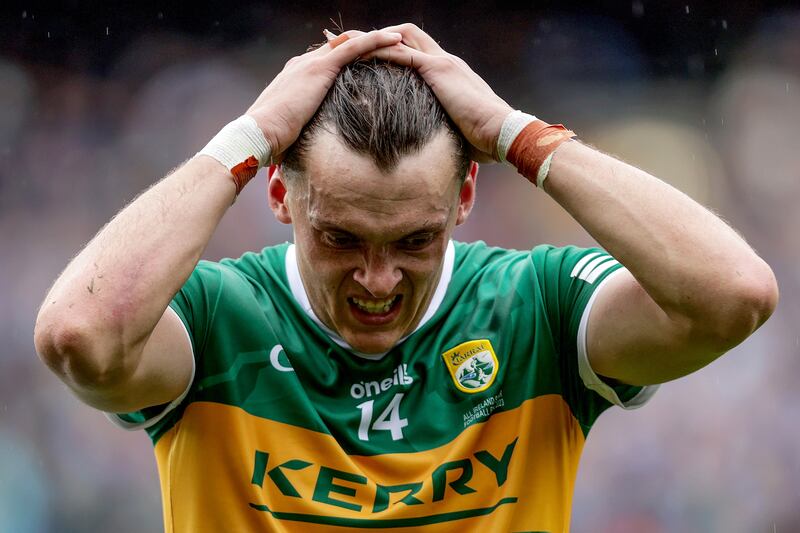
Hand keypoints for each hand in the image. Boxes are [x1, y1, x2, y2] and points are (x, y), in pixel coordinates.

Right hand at [245, 30, 402, 159]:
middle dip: (365, 45)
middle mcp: (304, 63)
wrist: (259, 134)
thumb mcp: (293, 130)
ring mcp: (312, 64)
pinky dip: (376, 41)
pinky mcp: (321, 68)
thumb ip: (305, 128)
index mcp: (296, 76)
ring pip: (351, 43)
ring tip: (400, 38)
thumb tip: (314, 147)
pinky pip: (354, 48)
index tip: (368, 63)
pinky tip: (395, 40)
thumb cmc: (272, 140)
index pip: (327, 60)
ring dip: (376, 39)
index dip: (348, 60)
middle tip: (391, 47)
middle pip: (340, 46)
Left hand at [361, 23, 513, 161]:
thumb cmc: (485, 138)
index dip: (396, 49)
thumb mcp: (459, 129)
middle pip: (407, 34)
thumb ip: (444, 128)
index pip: (419, 50)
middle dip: (378, 35)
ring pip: (401, 37)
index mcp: (450, 73)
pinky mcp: (437, 69)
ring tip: (346, 44)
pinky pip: (401, 53)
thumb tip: (434, 148)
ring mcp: (441, 62)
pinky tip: (358, 56)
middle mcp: (445, 60)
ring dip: (371, 38)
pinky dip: (378, 52)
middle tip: (352, 43)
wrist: (502, 132)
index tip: (373, 56)